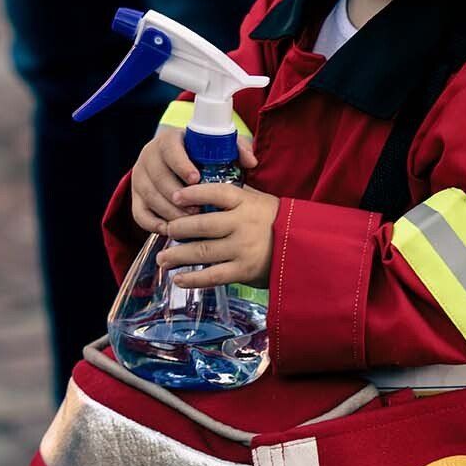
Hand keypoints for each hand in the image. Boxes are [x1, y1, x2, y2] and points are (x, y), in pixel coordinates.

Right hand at [131, 126, 257, 232]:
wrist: (179, 165)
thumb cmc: (203, 158)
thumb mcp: (219, 149)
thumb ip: (236, 150)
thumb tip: (251, 161)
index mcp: (168, 140)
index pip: (170, 149)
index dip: (181, 164)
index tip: (196, 178)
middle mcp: (149, 156)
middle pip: (158, 177)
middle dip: (178, 196)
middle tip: (196, 210)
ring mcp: (139, 177)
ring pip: (150, 196)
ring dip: (169, 211)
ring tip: (189, 221)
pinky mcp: (135, 196)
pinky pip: (138, 213)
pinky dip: (153, 224)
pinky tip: (169, 230)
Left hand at [157, 181, 278, 288]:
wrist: (302, 248)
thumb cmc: (274, 221)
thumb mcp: (258, 200)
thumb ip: (234, 194)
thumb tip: (203, 186)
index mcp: (246, 203)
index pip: (216, 193)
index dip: (193, 194)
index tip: (175, 196)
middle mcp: (242, 224)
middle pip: (202, 225)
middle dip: (179, 228)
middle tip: (166, 230)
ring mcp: (242, 249)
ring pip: (202, 251)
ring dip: (178, 256)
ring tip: (162, 259)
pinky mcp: (243, 271)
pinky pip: (213, 276)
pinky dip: (193, 279)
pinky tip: (178, 279)